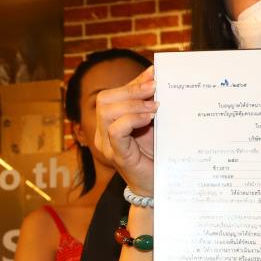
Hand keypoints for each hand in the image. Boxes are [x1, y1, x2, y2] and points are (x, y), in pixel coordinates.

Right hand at [93, 67, 157, 193]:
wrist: (158, 187)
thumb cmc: (156, 155)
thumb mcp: (153, 124)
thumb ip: (150, 103)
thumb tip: (156, 75)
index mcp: (109, 123)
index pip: (112, 95)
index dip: (132, 82)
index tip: (154, 73)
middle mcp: (102, 133)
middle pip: (104, 100)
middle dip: (131, 90)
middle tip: (155, 88)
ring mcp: (107, 145)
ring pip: (107, 111)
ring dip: (133, 104)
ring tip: (155, 106)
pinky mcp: (117, 156)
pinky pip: (115, 131)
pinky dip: (131, 119)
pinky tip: (149, 118)